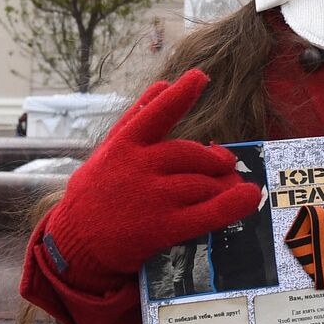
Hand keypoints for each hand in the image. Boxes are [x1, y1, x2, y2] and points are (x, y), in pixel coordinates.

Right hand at [43, 70, 263, 284]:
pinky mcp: (163, 227)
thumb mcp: (105, 154)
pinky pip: (209, 212)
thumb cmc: (94, 197)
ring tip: (231, 187)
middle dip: (214, 159)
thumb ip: (134, 121)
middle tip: (224, 165)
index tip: (200, 76)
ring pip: (204, 182)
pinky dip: (234, 204)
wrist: (73, 247)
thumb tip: (161, 85)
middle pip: (192, 154)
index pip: (156, 114)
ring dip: (223, 184)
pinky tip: (250, 197)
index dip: (180, 95)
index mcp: (123, 147)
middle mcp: (138, 168)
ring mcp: (151, 197)